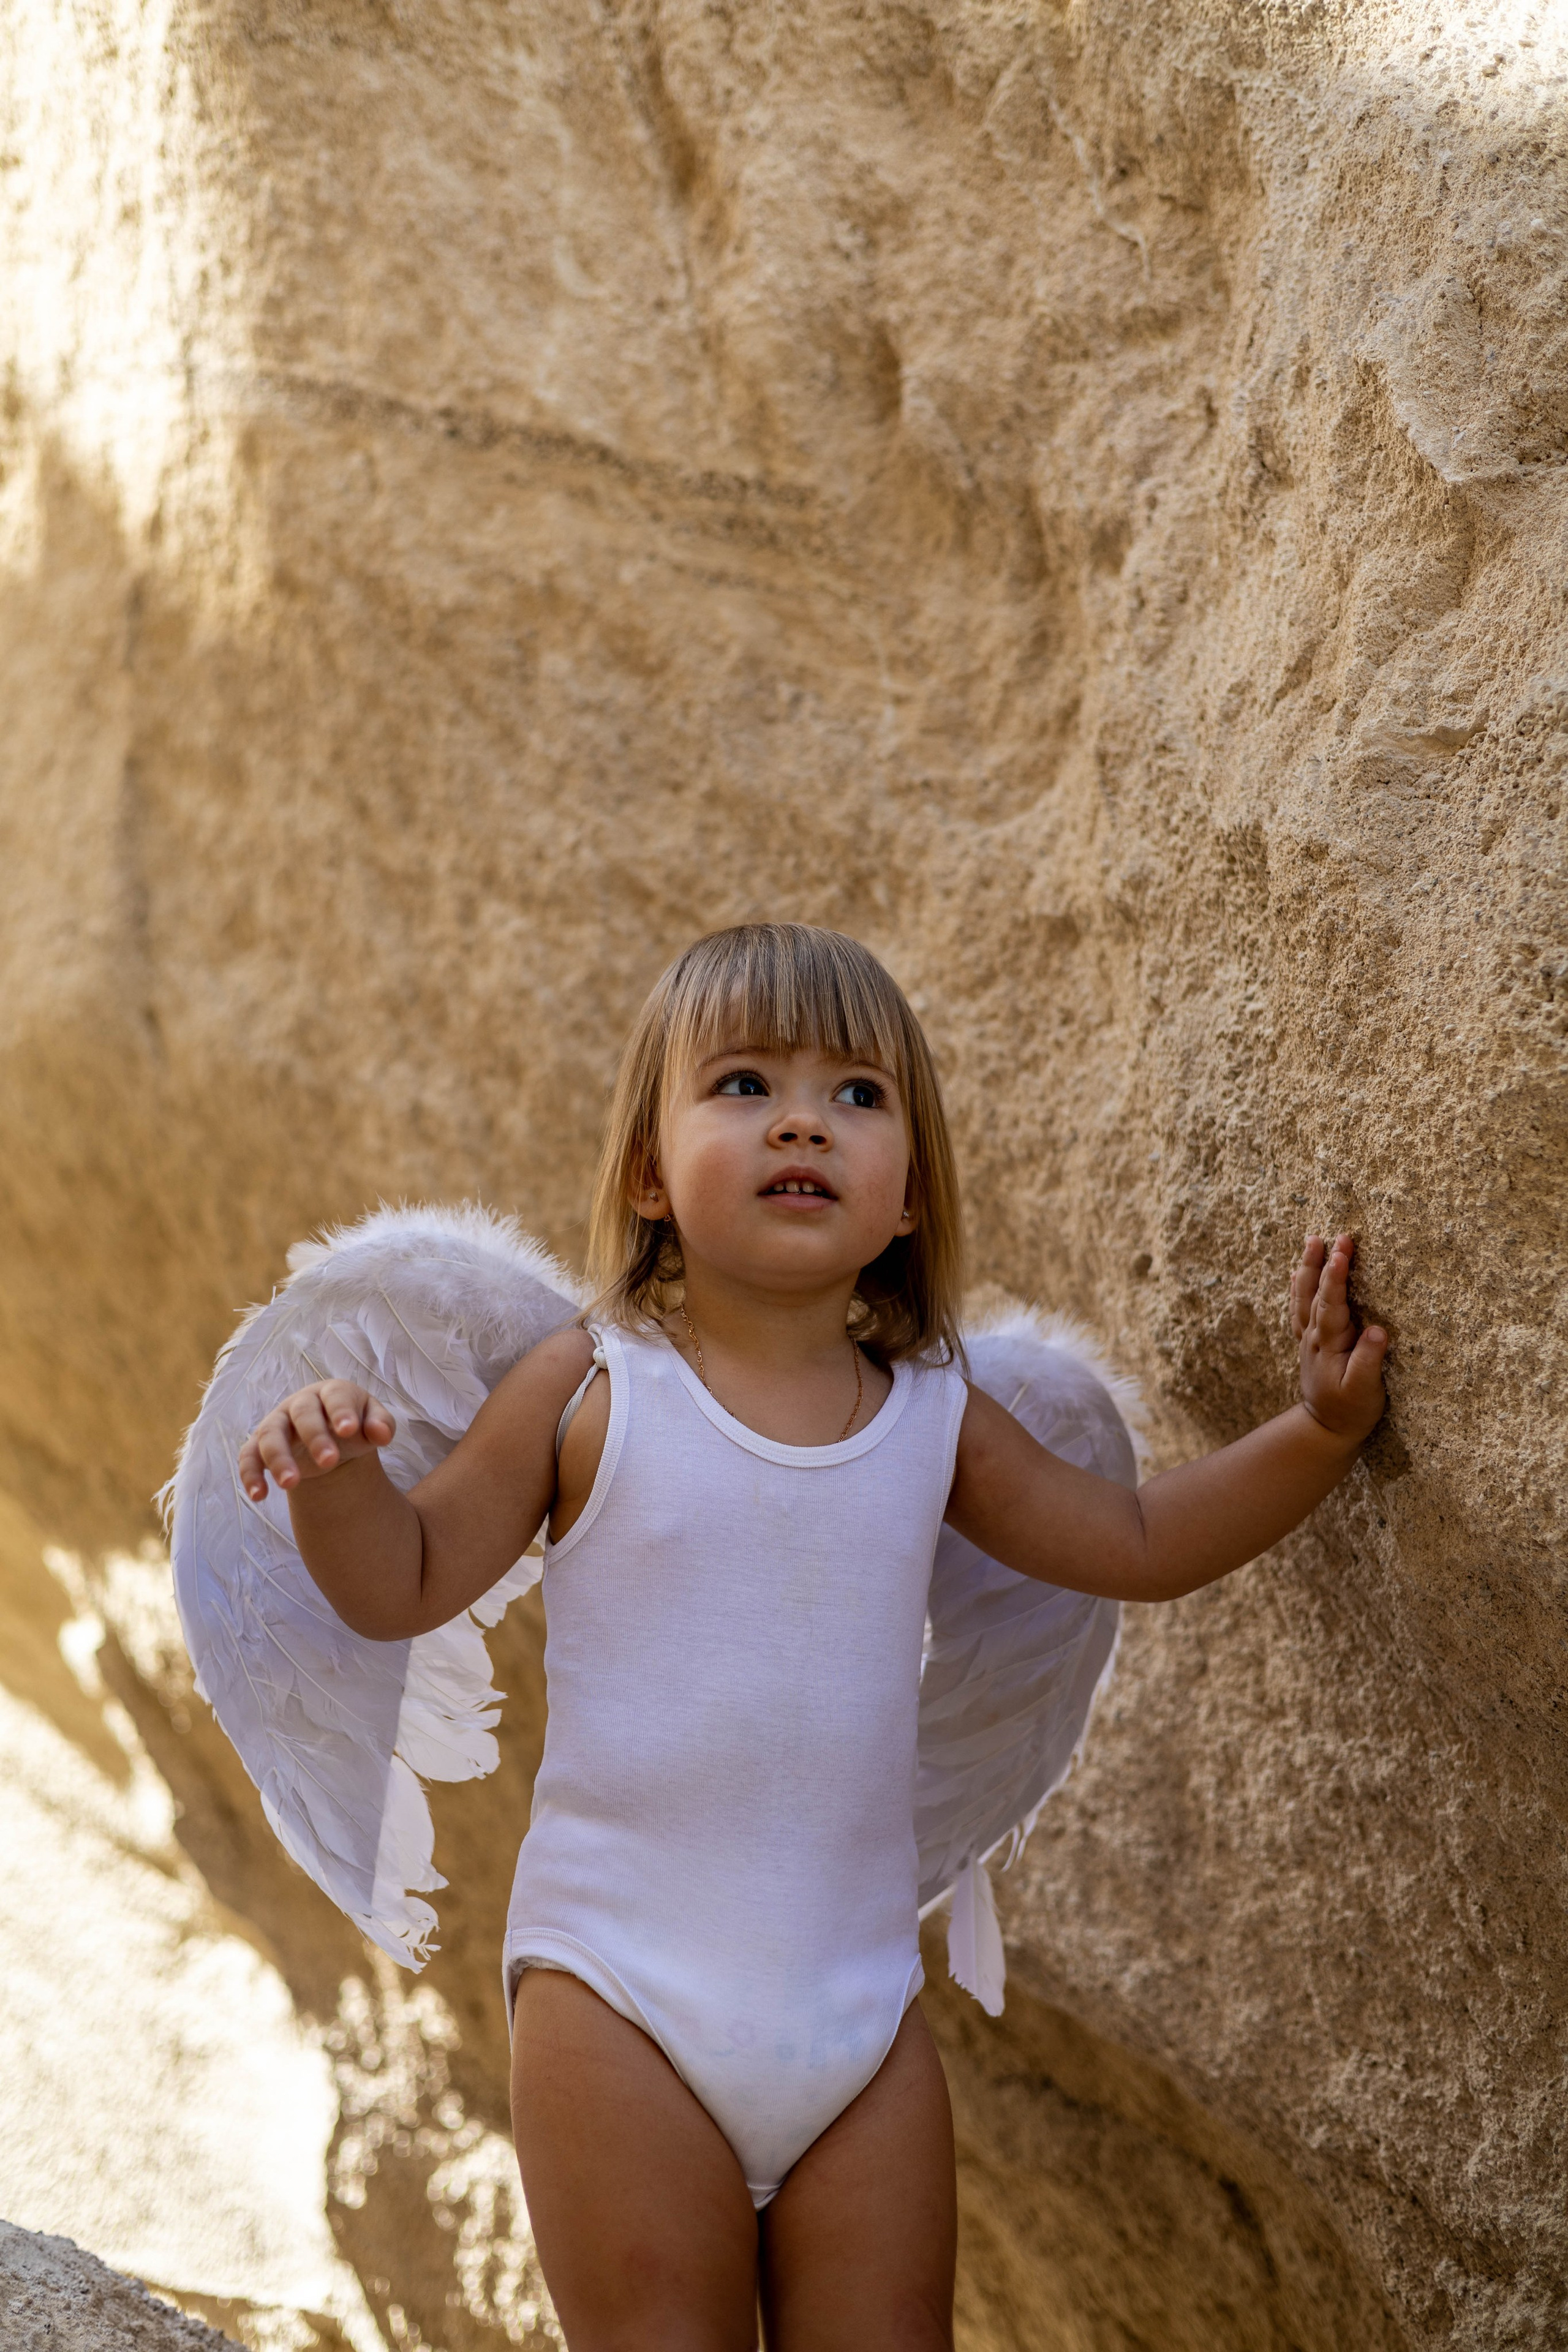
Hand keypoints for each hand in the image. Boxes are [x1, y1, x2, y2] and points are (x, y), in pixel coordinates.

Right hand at [239, 1381, 395, 1501]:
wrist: (328, 1437)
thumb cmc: (353, 1424)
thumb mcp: (372, 1422)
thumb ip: (382, 1425)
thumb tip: (382, 1434)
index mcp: (332, 1392)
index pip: (336, 1396)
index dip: (341, 1412)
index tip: (349, 1431)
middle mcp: (300, 1404)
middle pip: (303, 1414)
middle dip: (315, 1437)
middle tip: (329, 1462)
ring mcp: (278, 1423)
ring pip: (270, 1435)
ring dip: (278, 1458)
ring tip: (290, 1484)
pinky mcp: (259, 1445)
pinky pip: (248, 1457)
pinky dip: (250, 1475)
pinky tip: (259, 1496)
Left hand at [1291, 1234, 1387, 1445]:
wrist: (1324, 1428)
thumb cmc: (1351, 1411)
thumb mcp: (1365, 1392)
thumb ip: (1369, 1361)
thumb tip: (1378, 1331)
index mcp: (1328, 1344)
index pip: (1331, 1303)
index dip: (1335, 1276)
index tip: (1341, 1251)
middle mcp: (1314, 1337)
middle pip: (1315, 1294)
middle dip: (1323, 1263)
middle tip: (1332, 1236)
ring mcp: (1308, 1339)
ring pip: (1304, 1297)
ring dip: (1308, 1268)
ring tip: (1312, 1241)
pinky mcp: (1309, 1343)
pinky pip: (1300, 1309)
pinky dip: (1299, 1289)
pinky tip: (1298, 1273)